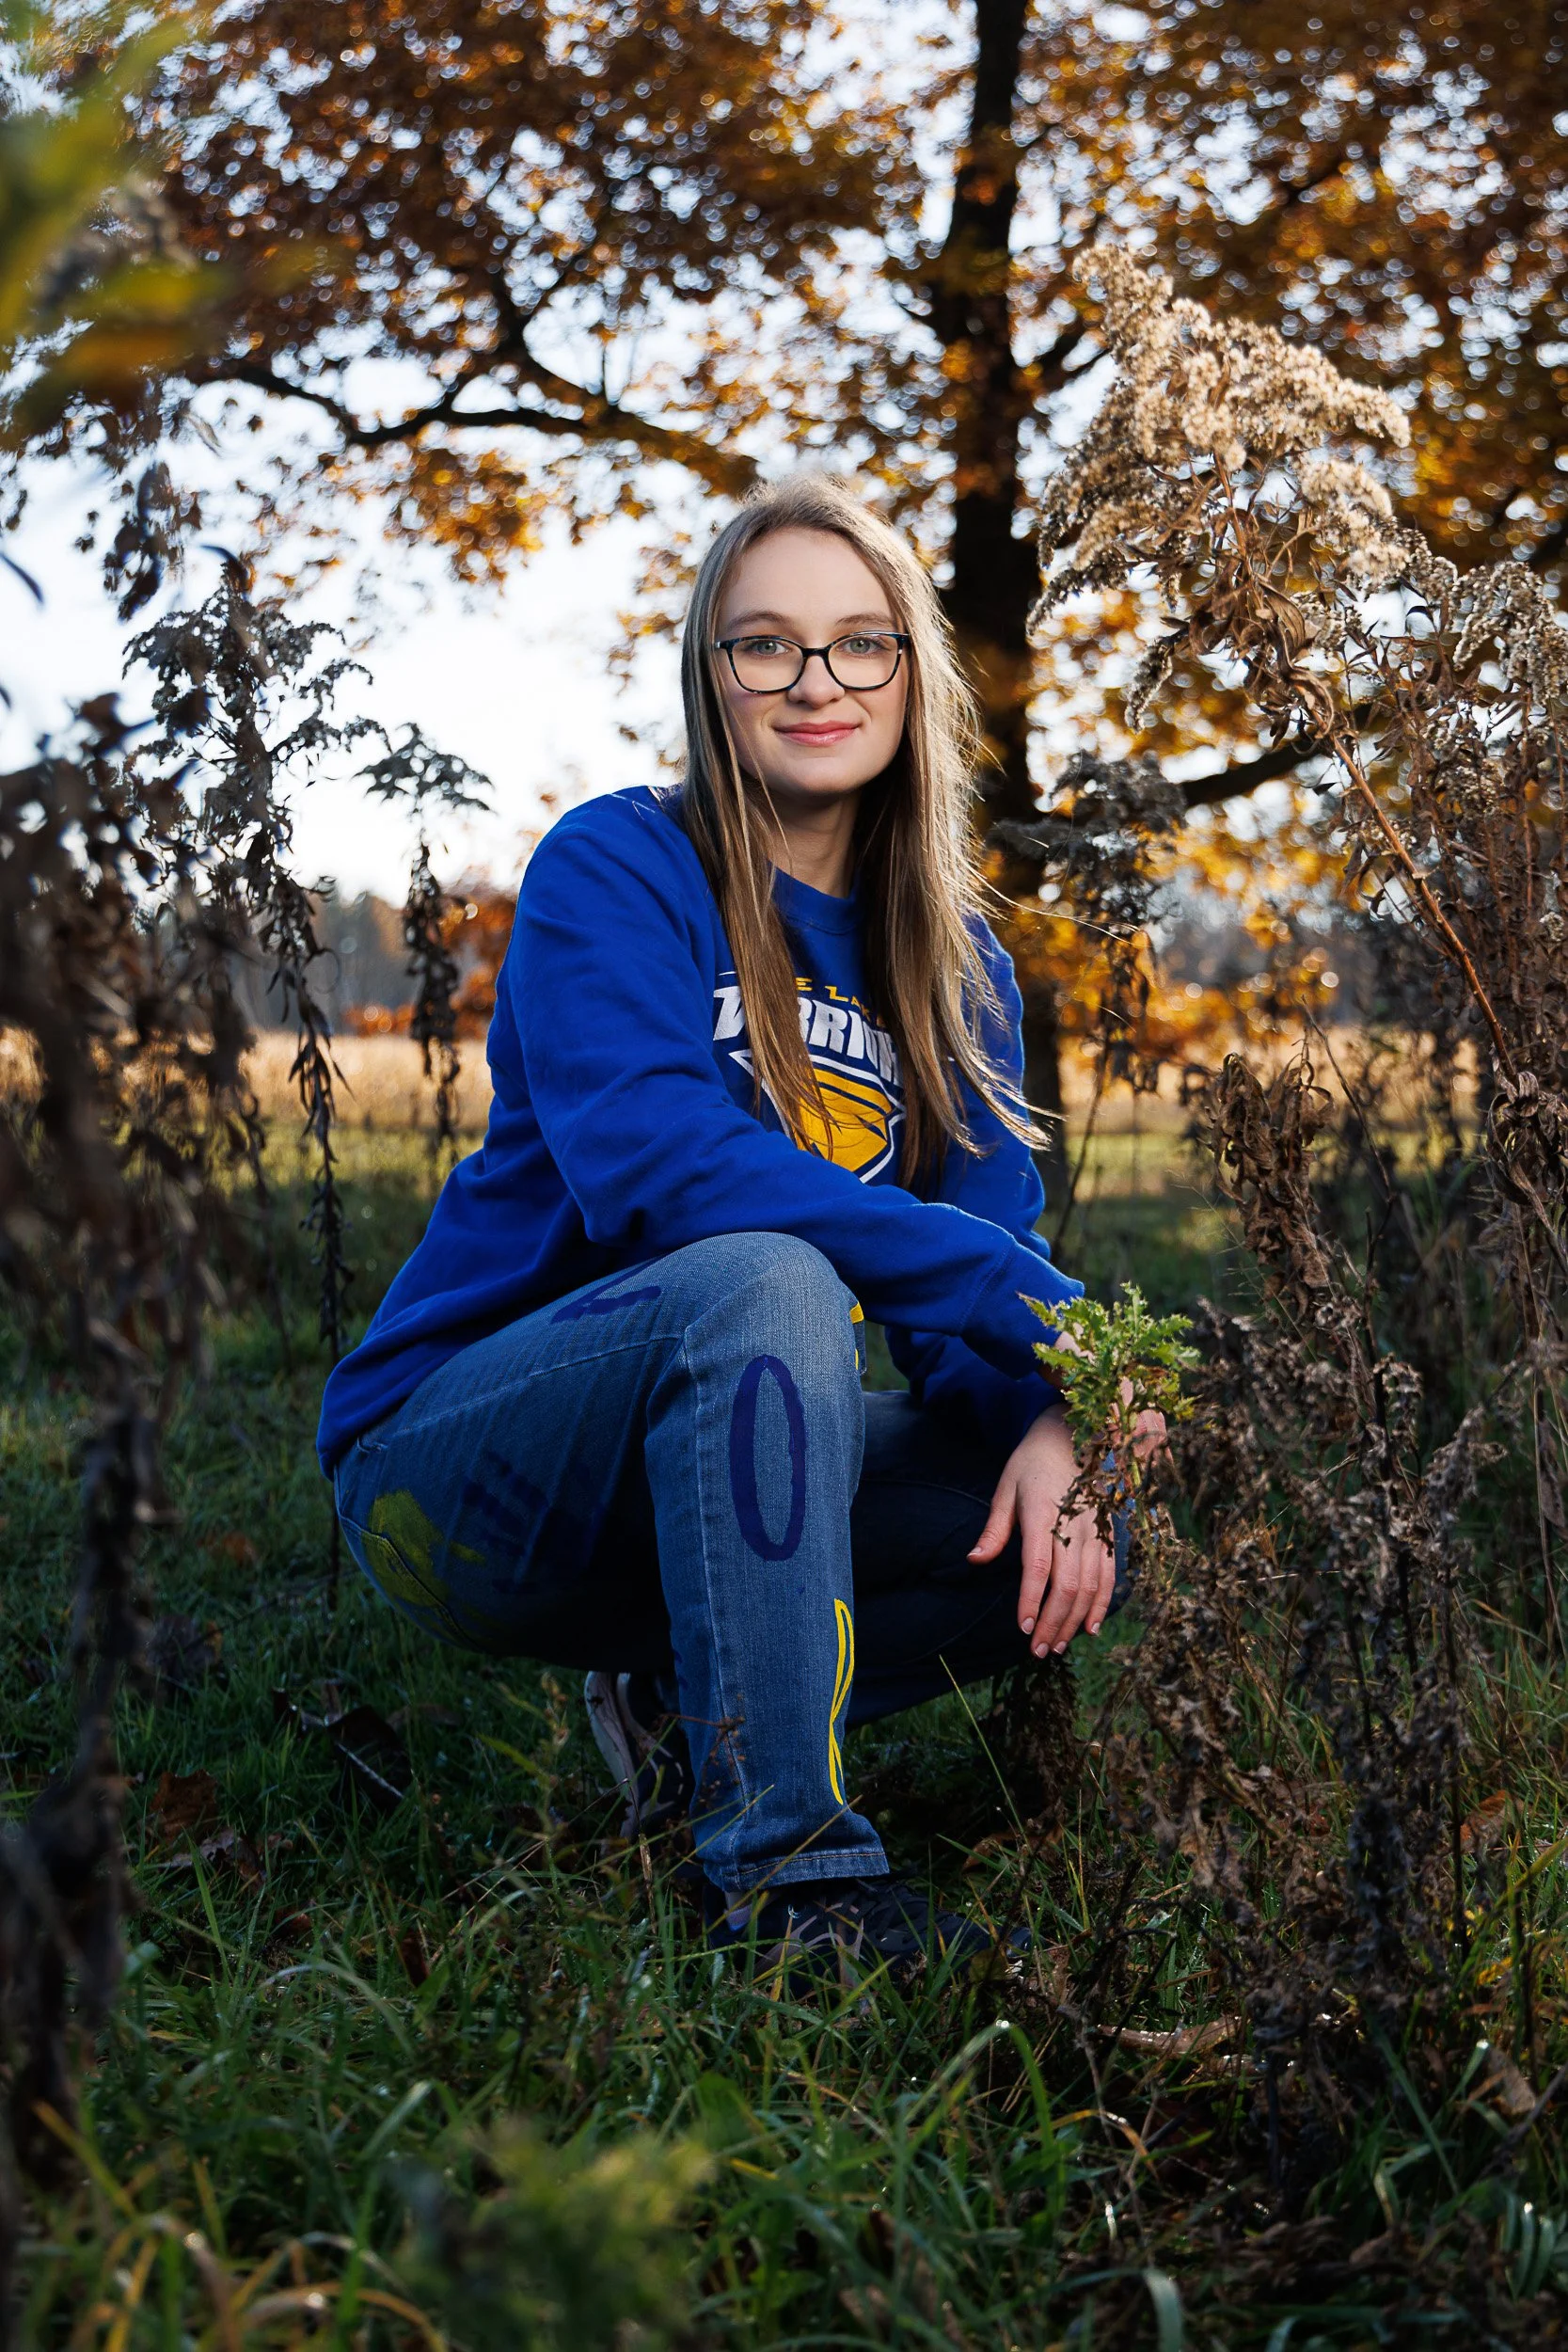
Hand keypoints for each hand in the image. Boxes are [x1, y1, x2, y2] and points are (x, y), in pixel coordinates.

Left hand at [967, 1408, 1115, 1655]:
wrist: (1072, 1437)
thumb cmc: (1031, 1464)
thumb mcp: (1005, 1489)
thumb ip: (994, 1529)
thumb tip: (974, 1560)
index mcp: (1043, 1513)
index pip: (1039, 1566)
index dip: (1033, 1599)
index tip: (1024, 1627)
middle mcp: (1074, 1525)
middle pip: (1068, 1584)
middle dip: (1054, 1622)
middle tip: (1039, 1650)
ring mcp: (1096, 1531)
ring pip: (1090, 1585)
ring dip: (1075, 1620)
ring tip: (1059, 1646)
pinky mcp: (1109, 1534)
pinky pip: (1109, 1575)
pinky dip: (1101, 1603)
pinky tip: (1089, 1627)